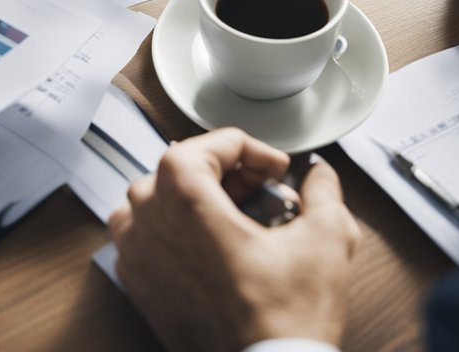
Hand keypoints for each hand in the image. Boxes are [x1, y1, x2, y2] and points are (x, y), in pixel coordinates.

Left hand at [109, 129, 357, 351]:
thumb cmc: (283, 318)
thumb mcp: (324, 240)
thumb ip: (324, 192)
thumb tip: (320, 174)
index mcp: (182, 192)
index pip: (215, 142)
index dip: (257, 151)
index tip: (279, 171)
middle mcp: (147, 215)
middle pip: (183, 167)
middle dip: (229, 173)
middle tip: (266, 192)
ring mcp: (134, 249)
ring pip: (158, 197)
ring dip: (197, 198)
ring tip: (238, 216)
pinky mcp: (135, 281)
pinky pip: (146, 234)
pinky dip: (176, 229)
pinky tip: (215, 246)